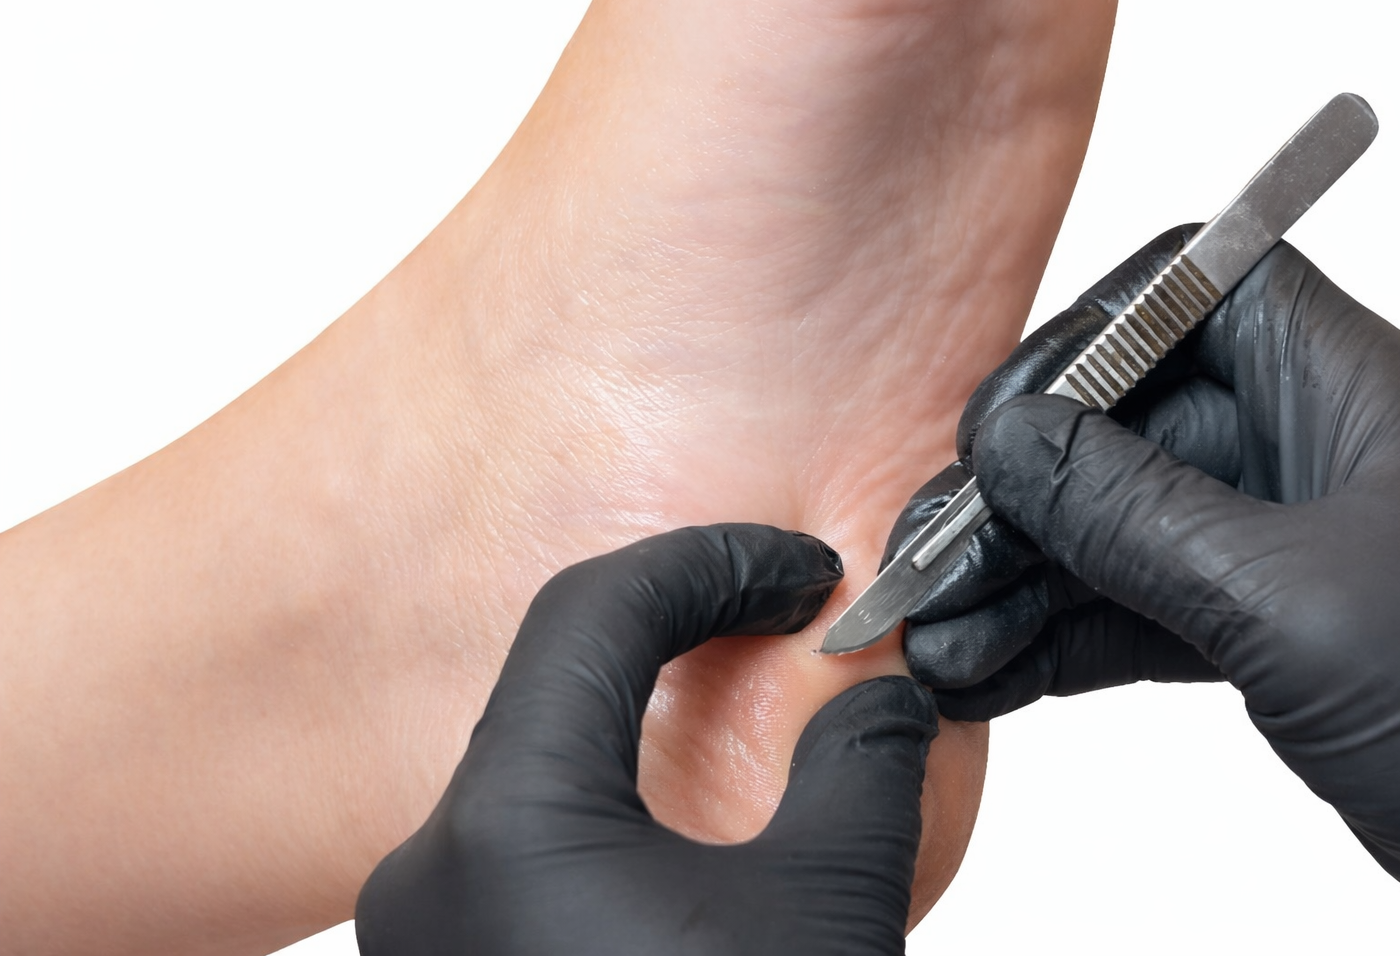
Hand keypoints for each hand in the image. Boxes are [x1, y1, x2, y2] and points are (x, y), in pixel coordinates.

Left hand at [355, 524, 936, 955]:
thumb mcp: (825, 913)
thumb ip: (865, 772)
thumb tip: (886, 695)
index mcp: (508, 829)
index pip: (595, 614)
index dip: (711, 566)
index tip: (799, 568)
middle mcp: (432, 872)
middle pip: (558, 680)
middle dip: (683, 636)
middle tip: (787, 624)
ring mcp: (428, 933)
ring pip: (541, 762)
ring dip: (650, 721)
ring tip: (756, 717)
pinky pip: (529, 841)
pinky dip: (618, 800)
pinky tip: (698, 830)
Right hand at [965, 242, 1399, 953]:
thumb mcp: (1287, 601)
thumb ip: (1134, 514)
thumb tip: (1013, 446)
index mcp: (1347, 391)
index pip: (1195, 295)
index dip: (1086, 341)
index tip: (998, 423)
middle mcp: (1308, 449)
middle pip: (1126, 428)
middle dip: (1019, 498)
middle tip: (930, 559)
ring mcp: (1282, 542)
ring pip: (1117, 529)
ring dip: (1021, 582)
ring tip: (938, 639)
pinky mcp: (1264, 628)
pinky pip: (1136, 608)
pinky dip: (1059, 640)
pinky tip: (989, 673)